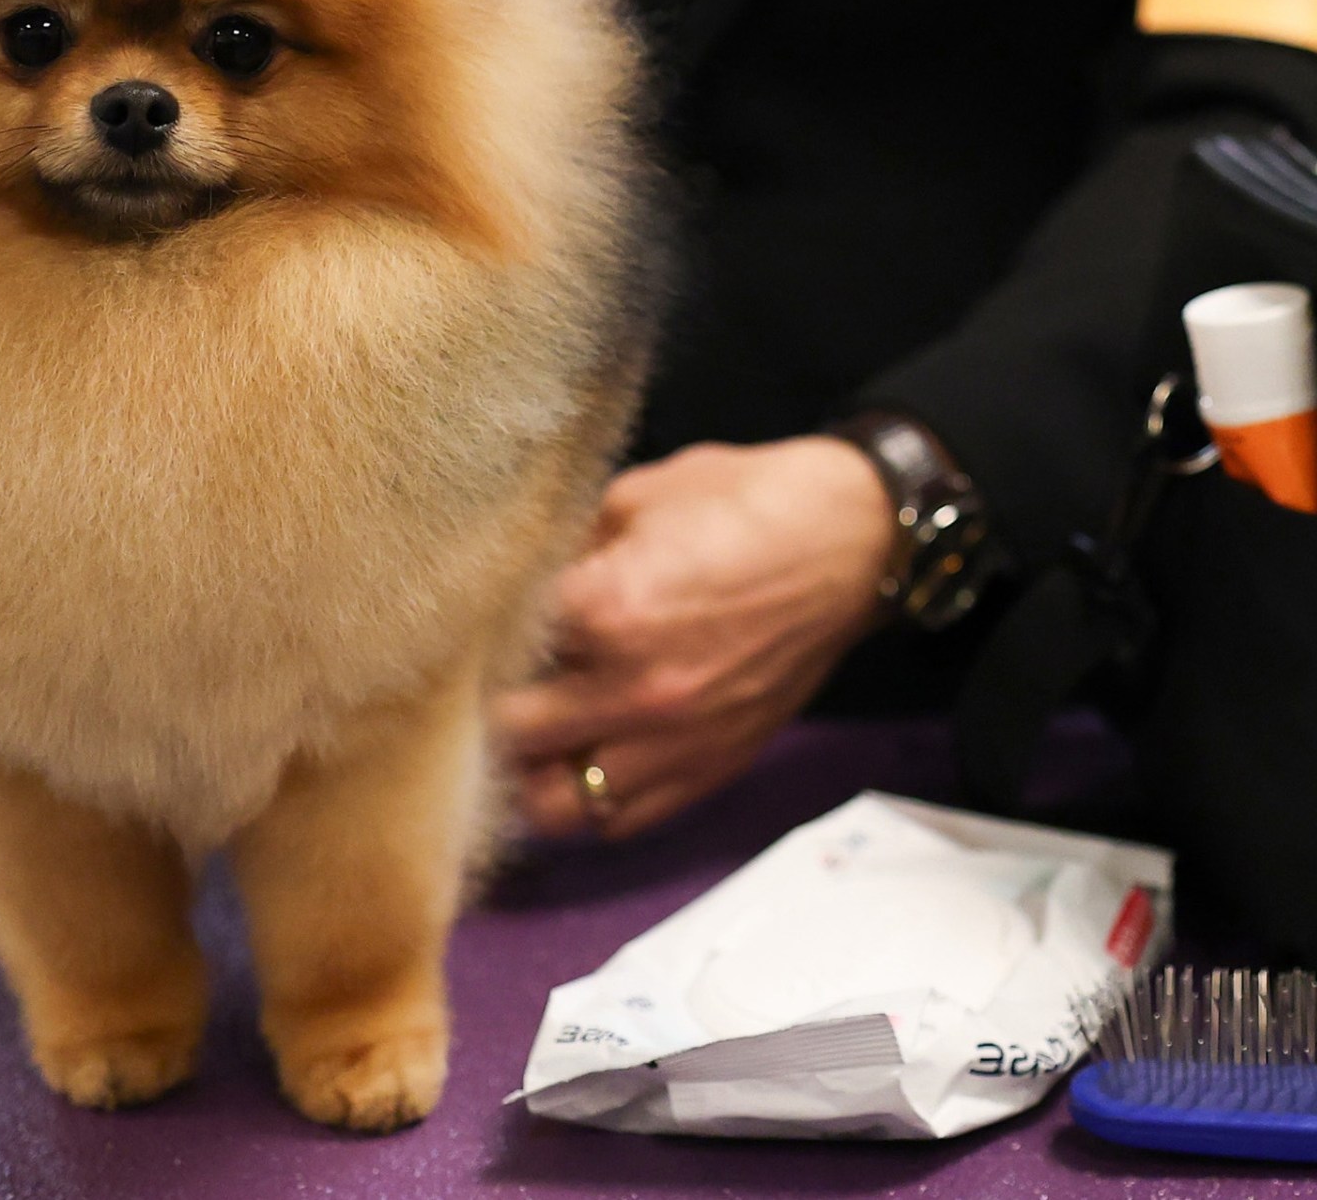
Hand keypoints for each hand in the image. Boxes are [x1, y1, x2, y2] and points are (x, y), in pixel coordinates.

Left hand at [502, 437, 900, 838]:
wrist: (852, 540)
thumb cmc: (747, 504)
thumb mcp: (636, 495)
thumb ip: (565, 545)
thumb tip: (511, 577)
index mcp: (606, 610)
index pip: (494, 646)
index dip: (472, 632)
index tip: (464, 623)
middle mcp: (634, 691)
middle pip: (508, 731)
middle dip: (486, 703)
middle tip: (480, 680)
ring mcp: (674, 741)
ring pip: (553, 802)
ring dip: (527, 771)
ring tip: (520, 737)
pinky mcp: (710, 767)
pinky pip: (620, 821)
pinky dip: (587, 803)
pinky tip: (575, 765)